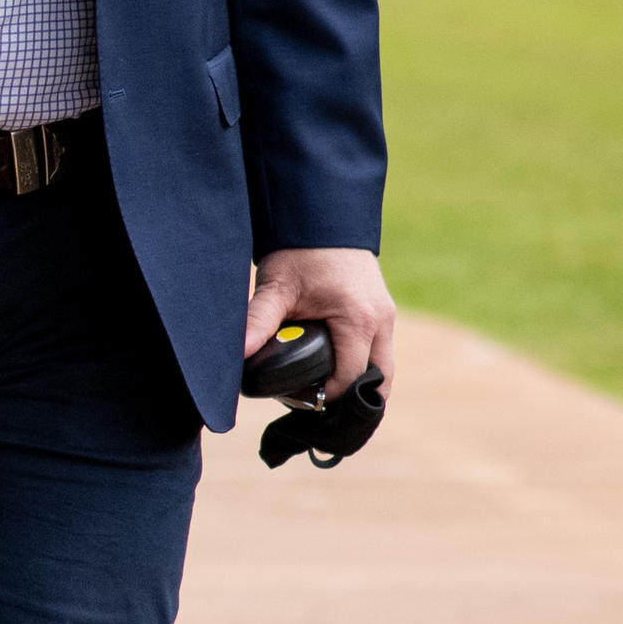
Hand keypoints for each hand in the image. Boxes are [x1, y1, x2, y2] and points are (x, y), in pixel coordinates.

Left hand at [242, 246, 397, 399]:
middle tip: (316, 407)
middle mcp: (381, 321)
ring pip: (382, 367)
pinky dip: (362, 366)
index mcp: (358, 320)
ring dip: (358, 384)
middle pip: (377, 381)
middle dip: (349, 399)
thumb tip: (236, 355)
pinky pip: (379, 351)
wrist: (321, 216)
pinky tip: (335, 374)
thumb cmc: (299, 251)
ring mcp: (386, 316)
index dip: (323, 397)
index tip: (297, 401)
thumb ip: (258, 323)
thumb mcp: (276, 288)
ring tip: (323, 395)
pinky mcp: (382, 310)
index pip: (348, 379)